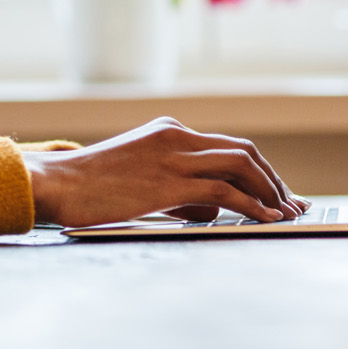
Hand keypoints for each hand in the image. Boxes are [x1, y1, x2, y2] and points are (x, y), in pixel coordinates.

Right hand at [20, 117, 307, 225]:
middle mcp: (177, 136)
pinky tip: (265, 218)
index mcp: (169, 130)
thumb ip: (177, 187)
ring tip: (284, 213)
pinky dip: (252, 204)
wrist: (57, 182)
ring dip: (270, 191)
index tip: (276, 190)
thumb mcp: (140, 175)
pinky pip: (225, 191)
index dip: (258, 169)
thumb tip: (210, 209)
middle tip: (290, 203)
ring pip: (241, 166)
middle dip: (272, 178)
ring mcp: (174, 157)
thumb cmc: (91, 186)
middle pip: (243, 151)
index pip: (226, 145)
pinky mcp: (170, 182)